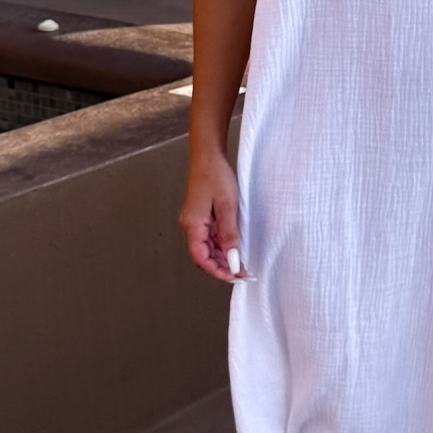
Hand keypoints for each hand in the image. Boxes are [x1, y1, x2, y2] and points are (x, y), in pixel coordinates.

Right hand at [179, 151, 246, 282]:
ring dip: (222, 258)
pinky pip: (209, 238)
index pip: (201, 258)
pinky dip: (221, 246)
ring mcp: (194, 222)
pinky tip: (234, 249)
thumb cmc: (215, 176)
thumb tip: (233, 259)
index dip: (217, 271)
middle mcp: (190, 226)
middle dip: (221, 267)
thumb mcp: (227, 206)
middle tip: (242, 273)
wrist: (208, 156)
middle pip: (203, 256)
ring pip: (206, 249)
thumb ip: (229, 235)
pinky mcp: (200, 217)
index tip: (234, 276)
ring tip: (241, 264)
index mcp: (192, 225)